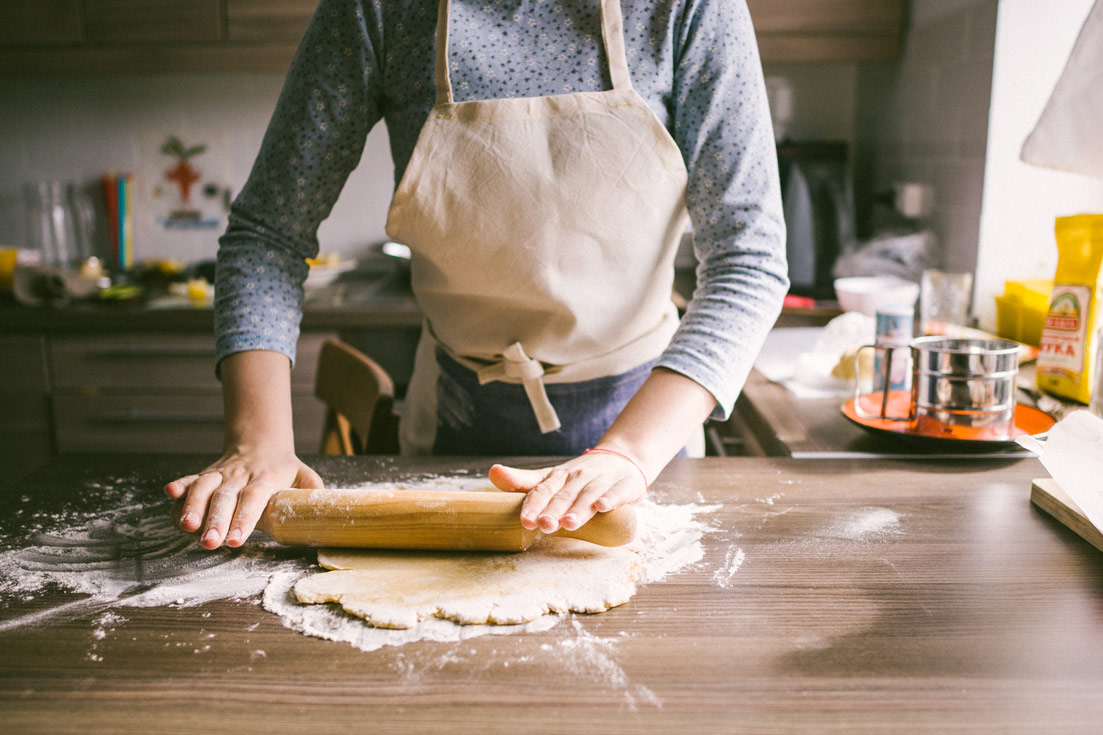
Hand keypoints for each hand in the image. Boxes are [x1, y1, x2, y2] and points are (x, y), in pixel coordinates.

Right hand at [164, 448, 322, 549]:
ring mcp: (222, 474)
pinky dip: (180, 486)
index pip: (254, 499)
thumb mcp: (305, 476)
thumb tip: (322, 513)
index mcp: (267, 478)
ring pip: (204, 487)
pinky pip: (191, 479)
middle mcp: (241, 475)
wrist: (261, 441)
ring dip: (193, 506)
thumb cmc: (285, 468)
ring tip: (186, 526)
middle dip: (216, 521)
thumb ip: (314, 493)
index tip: (236, 540)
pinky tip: (169, 493)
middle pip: (226, 497)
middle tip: (209, 542)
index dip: (244, 519)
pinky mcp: (206, 474)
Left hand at [488, 449, 648, 533]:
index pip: (543, 490)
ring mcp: (602, 480)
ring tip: (568, 523)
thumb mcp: (551, 478)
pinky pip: (617, 493)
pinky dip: (610, 500)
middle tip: (544, 525)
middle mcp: (579, 477)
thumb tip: (492, 472)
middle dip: (553, 511)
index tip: (525, 521)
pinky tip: (602, 508)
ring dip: (578, 509)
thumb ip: (523, 482)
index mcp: (559, 477)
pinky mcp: (624, 485)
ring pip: (588, 495)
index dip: (533, 505)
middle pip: (564, 496)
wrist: (622, 460)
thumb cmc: (579, 477)